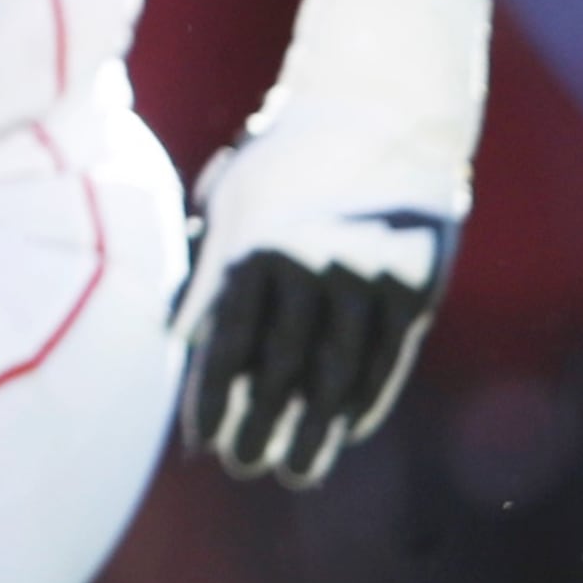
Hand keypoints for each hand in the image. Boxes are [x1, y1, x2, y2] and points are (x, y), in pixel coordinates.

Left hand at [176, 0, 489, 488]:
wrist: (376, 110)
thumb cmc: (280, 158)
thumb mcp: (227, 200)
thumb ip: (202, 267)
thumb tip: (170, 339)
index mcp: (248, 246)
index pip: (222, 344)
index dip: (210, 401)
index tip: (202, 445)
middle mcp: (305, 269)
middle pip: (276, 372)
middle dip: (256, 427)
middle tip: (244, 470)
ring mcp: (363, 279)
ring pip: (332, 377)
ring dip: (311, 431)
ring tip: (292, 473)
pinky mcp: (412, 286)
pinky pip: (384, 360)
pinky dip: (363, 401)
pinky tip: (343, 432)